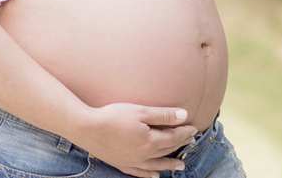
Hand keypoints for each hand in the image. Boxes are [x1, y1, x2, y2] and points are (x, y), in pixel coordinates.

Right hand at [73, 103, 197, 177]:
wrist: (88, 129)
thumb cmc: (113, 116)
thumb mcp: (140, 111)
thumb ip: (163, 115)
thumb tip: (184, 115)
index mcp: (150, 142)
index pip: (172, 137)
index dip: (184, 132)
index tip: (194, 128)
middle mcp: (144, 155)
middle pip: (166, 150)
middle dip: (180, 145)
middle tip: (190, 141)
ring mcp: (132, 162)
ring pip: (156, 164)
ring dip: (169, 164)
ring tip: (180, 166)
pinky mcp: (121, 164)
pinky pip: (140, 172)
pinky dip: (149, 174)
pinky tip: (155, 175)